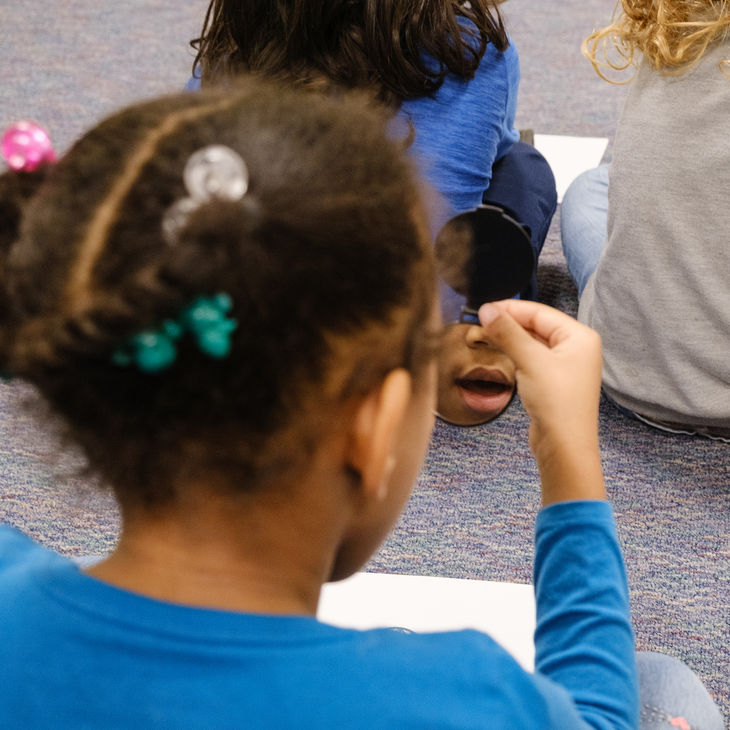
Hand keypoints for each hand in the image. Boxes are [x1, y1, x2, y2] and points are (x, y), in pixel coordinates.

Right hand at [478, 300, 604, 504]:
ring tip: (484, 334)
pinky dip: (514, 353)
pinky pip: (531, 359)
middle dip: (508, 323)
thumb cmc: (558, 404)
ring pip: (532, 342)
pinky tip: (499, 351)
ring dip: (509, 338)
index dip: (511, 309)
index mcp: (580, 337)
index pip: (540, 312)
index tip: (484, 309)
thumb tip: (487, 310)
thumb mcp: (531, 361)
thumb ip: (508, 333)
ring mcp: (565, 366)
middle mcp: (576, 348)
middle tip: (480, 321)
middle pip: (536, 326)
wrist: (564, 447)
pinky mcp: (553, 382)